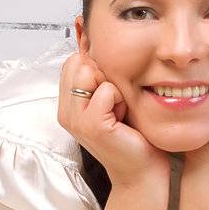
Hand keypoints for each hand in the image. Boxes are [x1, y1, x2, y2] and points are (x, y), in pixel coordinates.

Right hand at [57, 46, 169, 188]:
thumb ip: (100, 75)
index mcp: (67, 105)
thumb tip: (91, 38)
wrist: (142, 171)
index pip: (73, 61)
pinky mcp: (92, 125)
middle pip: (80, 63)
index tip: (111, 96)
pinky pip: (107, 91)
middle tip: (117, 106)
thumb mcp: (112, 100)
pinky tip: (123, 120)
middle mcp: (66, 112)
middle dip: (106, 77)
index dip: (98, 69)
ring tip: (120, 112)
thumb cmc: (132, 136)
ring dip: (115, 89)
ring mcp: (75, 119)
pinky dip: (122, 101)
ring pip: (91, 73)